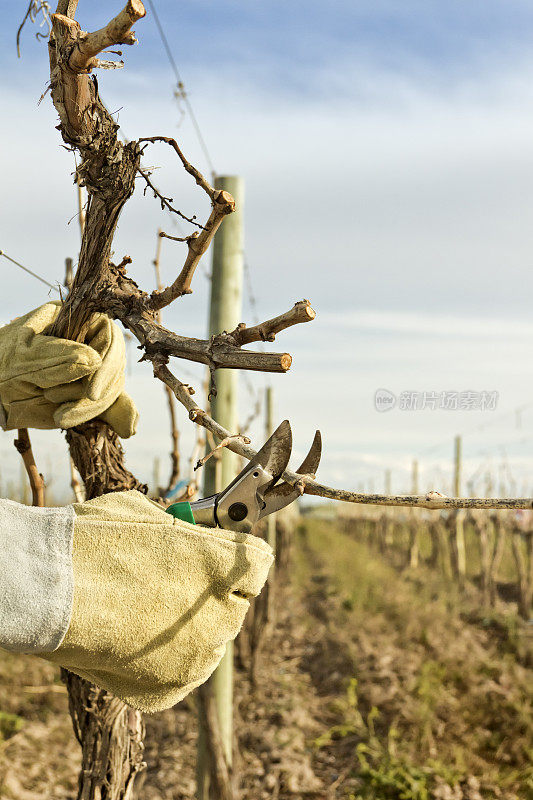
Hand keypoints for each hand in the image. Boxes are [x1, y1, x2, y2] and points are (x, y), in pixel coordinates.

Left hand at [0, 301, 136, 437]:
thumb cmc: (0, 368)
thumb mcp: (25, 360)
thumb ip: (59, 359)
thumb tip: (96, 361)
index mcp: (73, 323)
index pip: (107, 334)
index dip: (107, 363)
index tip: (91, 392)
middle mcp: (87, 343)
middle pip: (113, 364)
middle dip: (95, 392)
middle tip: (67, 412)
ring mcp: (90, 370)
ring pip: (112, 388)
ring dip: (90, 408)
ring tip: (59, 416)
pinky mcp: (90, 394)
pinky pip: (113, 404)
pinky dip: (119, 416)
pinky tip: (127, 430)